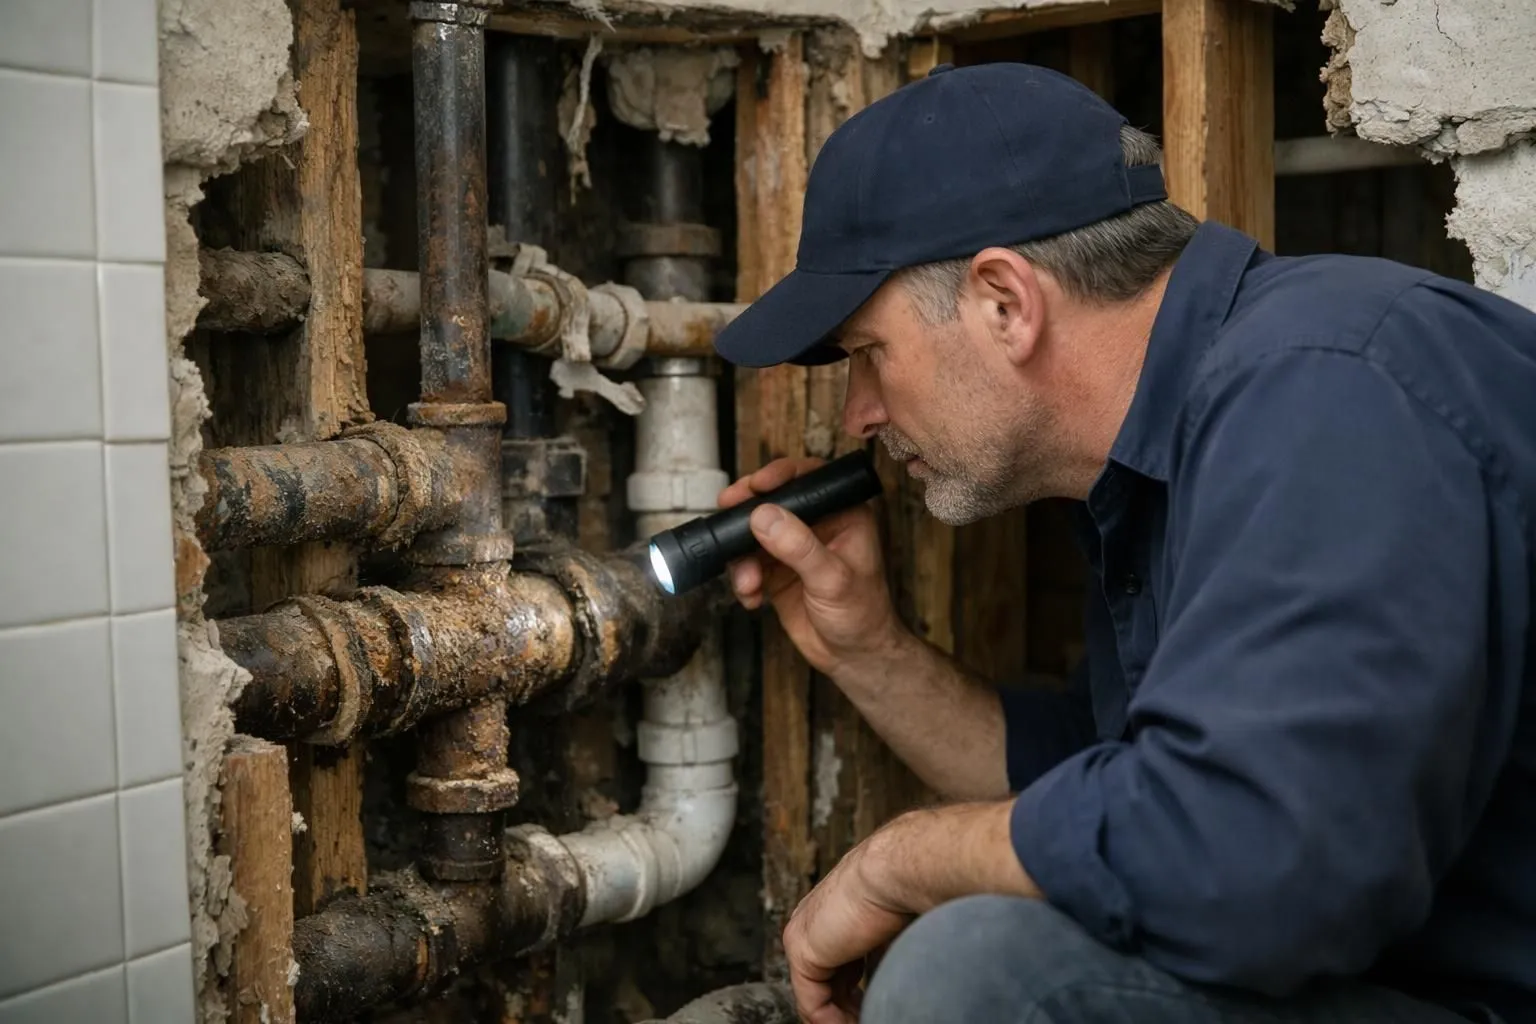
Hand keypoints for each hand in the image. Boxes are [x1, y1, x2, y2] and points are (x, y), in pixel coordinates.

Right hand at [718, 457, 905, 676]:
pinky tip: (753, 598)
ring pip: (753, 534)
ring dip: (742, 557)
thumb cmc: (862, 615)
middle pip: (773, 501)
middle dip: (747, 512)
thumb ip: (799, 547)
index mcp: (843, 513)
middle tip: (727, 513)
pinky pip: (747, 563)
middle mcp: (816, 524)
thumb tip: (764, 516)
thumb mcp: (832, 579)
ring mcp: (793, 547)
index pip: (809, 480)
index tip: (756, 485)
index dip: (780, 476)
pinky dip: (743, 579)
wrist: (853, 657)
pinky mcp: (776, 570)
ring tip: (748, 582)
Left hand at [783, 832, 911, 1023]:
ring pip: (819, 997)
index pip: (841, 968)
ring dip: (845, 1019)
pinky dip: (834, 1023)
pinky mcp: (802, 948)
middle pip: (828, 984)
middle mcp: (816, 922)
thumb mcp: (896, 931)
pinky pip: (812, 1004)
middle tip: (874, 1019)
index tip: (879, 1009)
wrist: (899, 867)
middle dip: (851, 1009)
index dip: (859, 996)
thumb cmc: (911, 888)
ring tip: (870, 1022)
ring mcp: (804, 934)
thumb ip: (884, 957)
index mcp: (838, 914)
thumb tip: (892, 987)